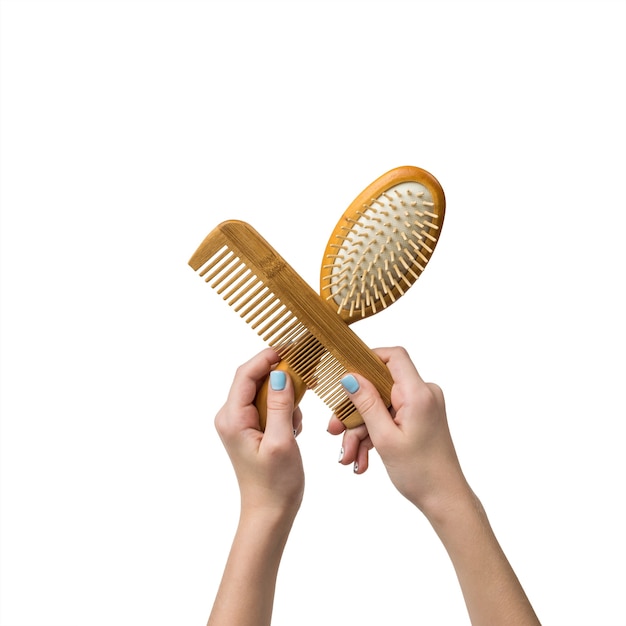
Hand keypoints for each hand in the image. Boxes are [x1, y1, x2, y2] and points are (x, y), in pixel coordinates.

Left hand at [215, 348, 303, 519]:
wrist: (269, 513)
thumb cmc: (276, 484)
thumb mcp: (282, 441)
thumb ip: (280, 405)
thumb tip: (279, 373)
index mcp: (232, 419)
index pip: (245, 374)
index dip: (266, 357)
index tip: (290, 348)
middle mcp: (230, 417)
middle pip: (252, 380)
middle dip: (278, 376)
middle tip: (303, 374)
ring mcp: (239, 423)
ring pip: (262, 392)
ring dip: (283, 397)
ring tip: (295, 421)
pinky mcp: (250, 429)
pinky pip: (266, 406)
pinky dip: (283, 410)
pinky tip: (292, 429)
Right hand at [328, 346, 469, 515]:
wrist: (444, 499)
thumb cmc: (420, 472)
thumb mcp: (385, 438)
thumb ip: (366, 403)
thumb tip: (349, 377)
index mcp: (418, 394)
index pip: (393, 356)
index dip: (367, 359)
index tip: (345, 375)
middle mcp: (422, 394)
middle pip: (378, 386)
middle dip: (354, 411)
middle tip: (334, 430)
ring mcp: (420, 407)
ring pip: (379, 407)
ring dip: (360, 430)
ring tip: (348, 456)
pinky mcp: (417, 418)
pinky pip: (388, 418)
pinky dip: (373, 435)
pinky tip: (361, 459)